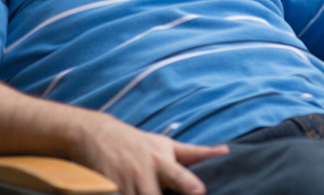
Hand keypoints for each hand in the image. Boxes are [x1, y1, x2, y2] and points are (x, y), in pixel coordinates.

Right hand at [73, 113, 228, 194]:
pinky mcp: (107, 191)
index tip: (200, 192)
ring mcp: (124, 185)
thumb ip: (196, 153)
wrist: (98, 135)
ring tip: (148, 194)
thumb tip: (226, 152)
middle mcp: (143, 174)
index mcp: (162, 162)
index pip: (180, 177)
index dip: (190, 187)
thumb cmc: (139, 143)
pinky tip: (131, 194)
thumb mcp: (166, 145)